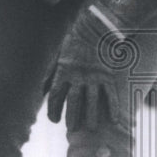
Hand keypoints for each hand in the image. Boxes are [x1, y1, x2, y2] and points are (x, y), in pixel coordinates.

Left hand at [47, 0, 125, 130]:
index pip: (55, 96)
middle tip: (71, 129)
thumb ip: (50, 75)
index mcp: (62, 71)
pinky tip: (116, 121)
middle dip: (71, 116)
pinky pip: (112, 94)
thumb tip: (40, 91)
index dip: (53, 109)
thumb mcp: (57, 58)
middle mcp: (78, 76)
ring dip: (92, 116)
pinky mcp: (108, 75)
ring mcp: (94, 76)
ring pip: (93, 100)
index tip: (54, 120)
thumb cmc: (73, 43)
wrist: (95, 28)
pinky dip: (114, 108)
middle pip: (73, 100)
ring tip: (92, 129)